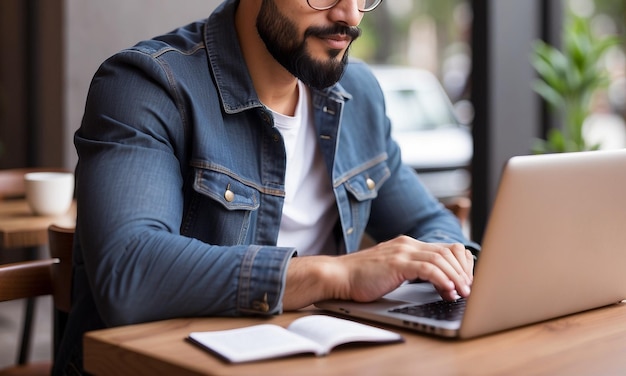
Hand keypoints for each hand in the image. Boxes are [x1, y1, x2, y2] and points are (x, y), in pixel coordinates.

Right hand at [337, 236, 473, 301]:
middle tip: (470, 289)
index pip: (445, 248)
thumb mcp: (392, 271)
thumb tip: (439, 284)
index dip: (461, 264)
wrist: (337, 276)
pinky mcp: (396, 263)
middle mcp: (407, 244)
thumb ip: (413, 271)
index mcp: (408, 245)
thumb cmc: (361, 278)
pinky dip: (442, 279)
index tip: (467, 281)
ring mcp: (401, 252)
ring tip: (463, 292)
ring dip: (456, 277)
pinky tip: (448, 290)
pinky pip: (428, 268)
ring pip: (441, 259)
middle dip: (464, 271)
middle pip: (448, 251)